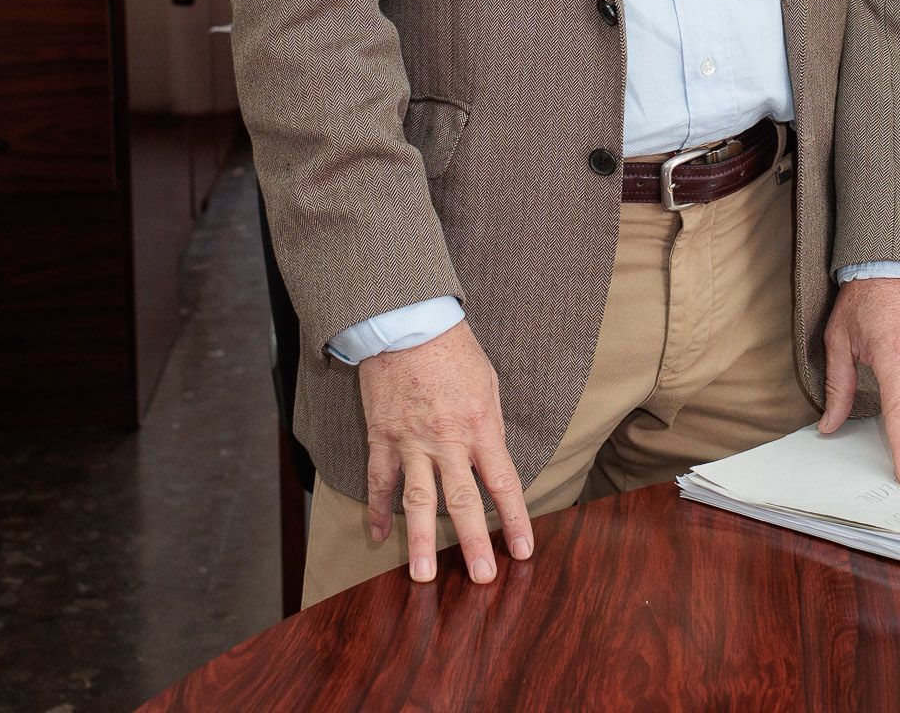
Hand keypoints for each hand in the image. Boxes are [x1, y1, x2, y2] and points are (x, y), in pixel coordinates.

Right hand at [356, 323, 534, 584]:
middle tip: (480, 577)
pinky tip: (378, 535)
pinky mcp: (382, 436)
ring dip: (419, 540)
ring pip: (417, 500)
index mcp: (481, 426)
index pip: (504, 484)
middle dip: (472, 543)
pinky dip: (377, 509)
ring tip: (422, 575)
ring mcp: (412, 441)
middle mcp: (448, 440)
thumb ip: (490, 428)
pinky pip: (379, 480)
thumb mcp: (488, 385)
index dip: (514, 521)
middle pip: (462, 501)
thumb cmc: (454, 350)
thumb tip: (492, 464)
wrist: (408, 322)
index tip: (522, 551)